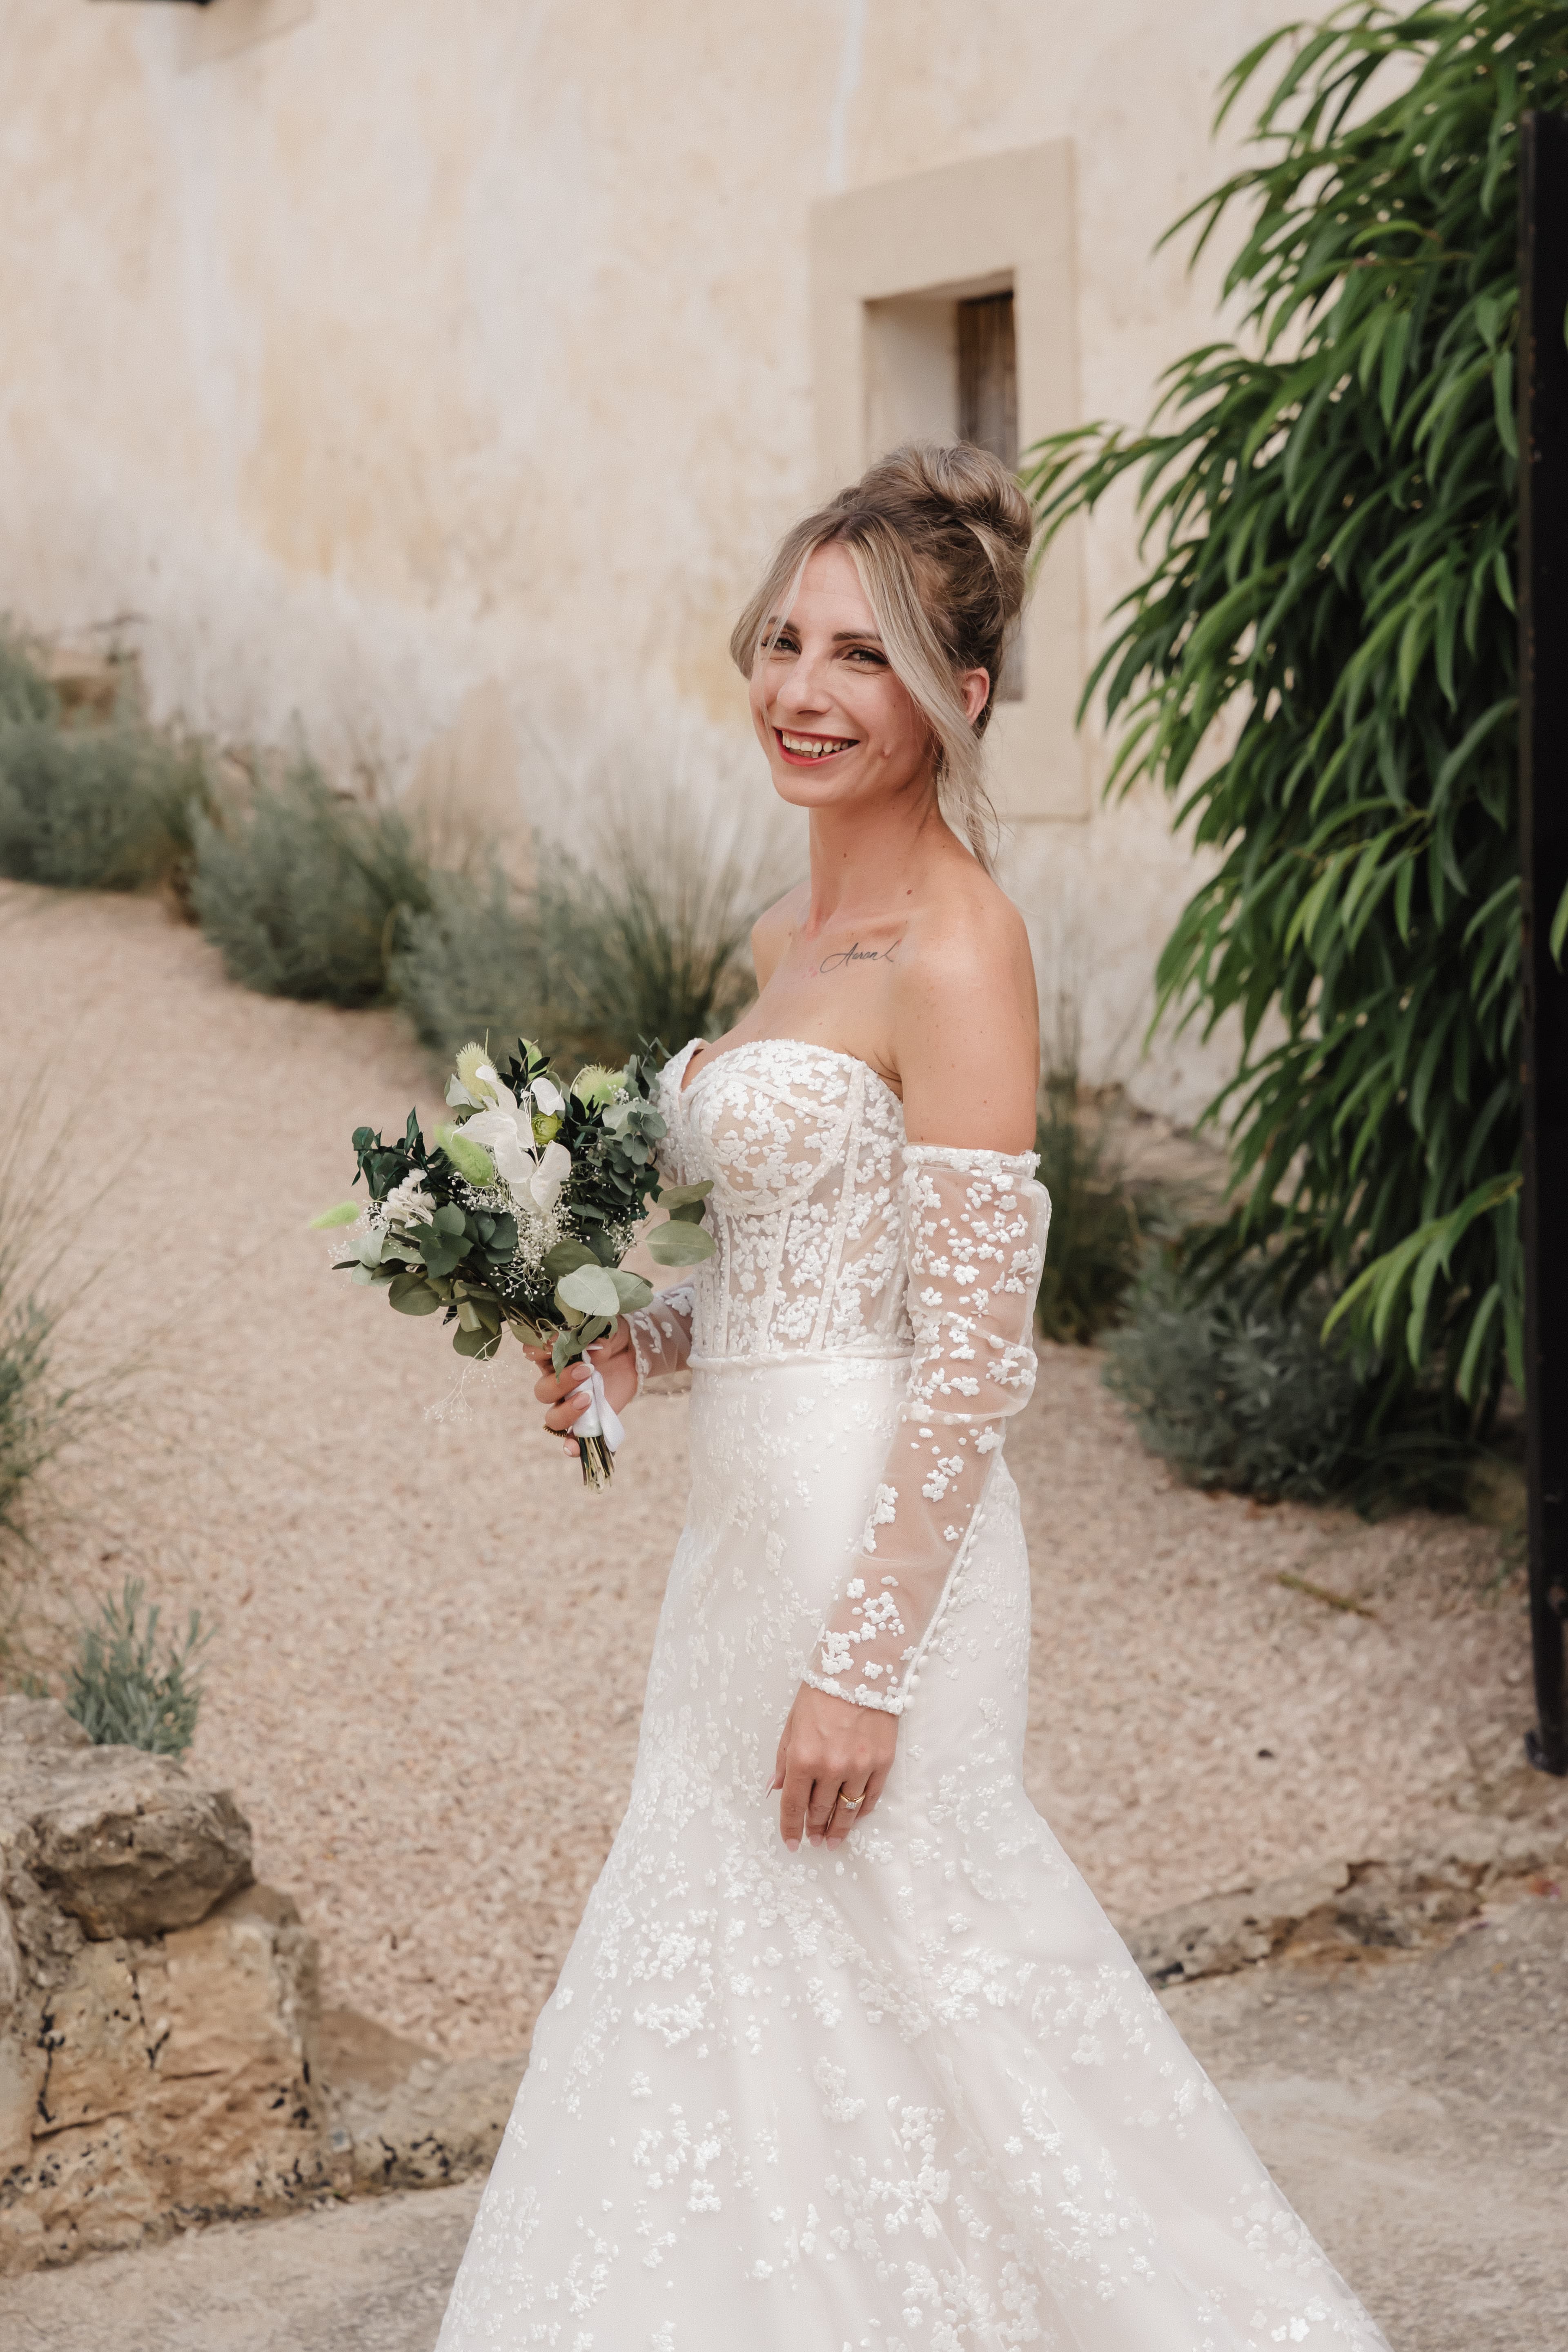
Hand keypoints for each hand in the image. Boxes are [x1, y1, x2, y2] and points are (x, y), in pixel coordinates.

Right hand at [523, 1322, 638, 1457]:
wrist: (634, 1352)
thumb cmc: (610, 1336)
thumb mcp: (605, 1329)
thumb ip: (597, 1336)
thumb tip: (595, 1350)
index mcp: (552, 1356)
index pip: (532, 1354)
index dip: (540, 1351)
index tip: (556, 1343)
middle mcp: (555, 1382)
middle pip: (543, 1392)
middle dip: (561, 1383)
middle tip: (586, 1371)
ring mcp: (570, 1404)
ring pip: (553, 1418)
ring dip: (567, 1412)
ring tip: (589, 1398)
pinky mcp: (587, 1419)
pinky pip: (574, 1440)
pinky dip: (573, 1446)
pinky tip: (576, 1448)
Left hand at [771, 1682, 897, 1851]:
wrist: (860, 1669)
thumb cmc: (821, 1693)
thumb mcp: (792, 1724)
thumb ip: (783, 1759)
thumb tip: (776, 1789)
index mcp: (802, 1758)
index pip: (793, 1805)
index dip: (791, 1827)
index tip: (791, 1842)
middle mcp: (830, 1767)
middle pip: (820, 1811)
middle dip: (815, 1829)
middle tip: (814, 1840)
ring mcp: (859, 1767)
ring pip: (847, 1810)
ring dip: (839, 1829)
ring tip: (833, 1840)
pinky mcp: (882, 1762)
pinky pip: (871, 1796)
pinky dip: (862, 1810)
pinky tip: (856, 1816)